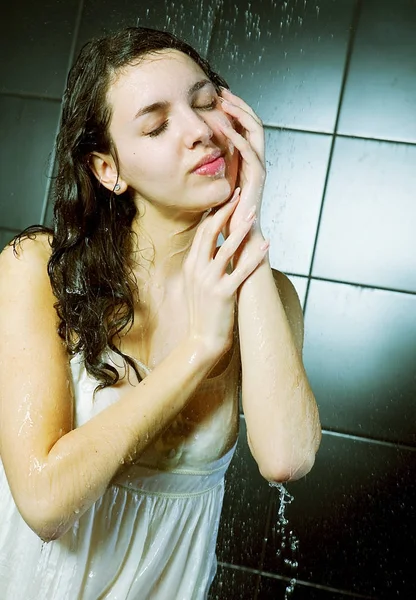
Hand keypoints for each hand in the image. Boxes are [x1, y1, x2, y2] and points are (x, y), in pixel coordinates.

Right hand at [184, 190, 268, 359]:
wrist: (202, 340)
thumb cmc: (204, 312)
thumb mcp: (197, 284)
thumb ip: (203, 264)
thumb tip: (216, 247)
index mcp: (191, 265)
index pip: (202, 232)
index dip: (215, 213)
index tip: (226, 198)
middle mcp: (197, 270)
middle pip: (210, 232)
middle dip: (226, 212)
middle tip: (238, 195)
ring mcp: (209, 281)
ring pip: (226, 248)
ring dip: (241, 229)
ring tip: (253, 213)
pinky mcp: (224, 294)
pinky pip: (242, 270)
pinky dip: (255, 256)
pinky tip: (266, 245)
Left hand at [218, 88, 265, 238]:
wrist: (239, 236)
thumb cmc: (226, 214)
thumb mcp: (218, 183)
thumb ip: (215, 167)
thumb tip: (199, 154)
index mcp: (248, 160)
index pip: (245, 127)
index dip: (234, 110)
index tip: (217, 97)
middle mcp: (256, 160)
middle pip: (253, 123)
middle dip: (238, 105)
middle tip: (221, 91)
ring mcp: (258, 167)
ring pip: (255, 131)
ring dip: (239, 114)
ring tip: (224, 102)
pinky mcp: (256, 178)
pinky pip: (249, 152)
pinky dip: (237, 138)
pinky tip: (224, 129)